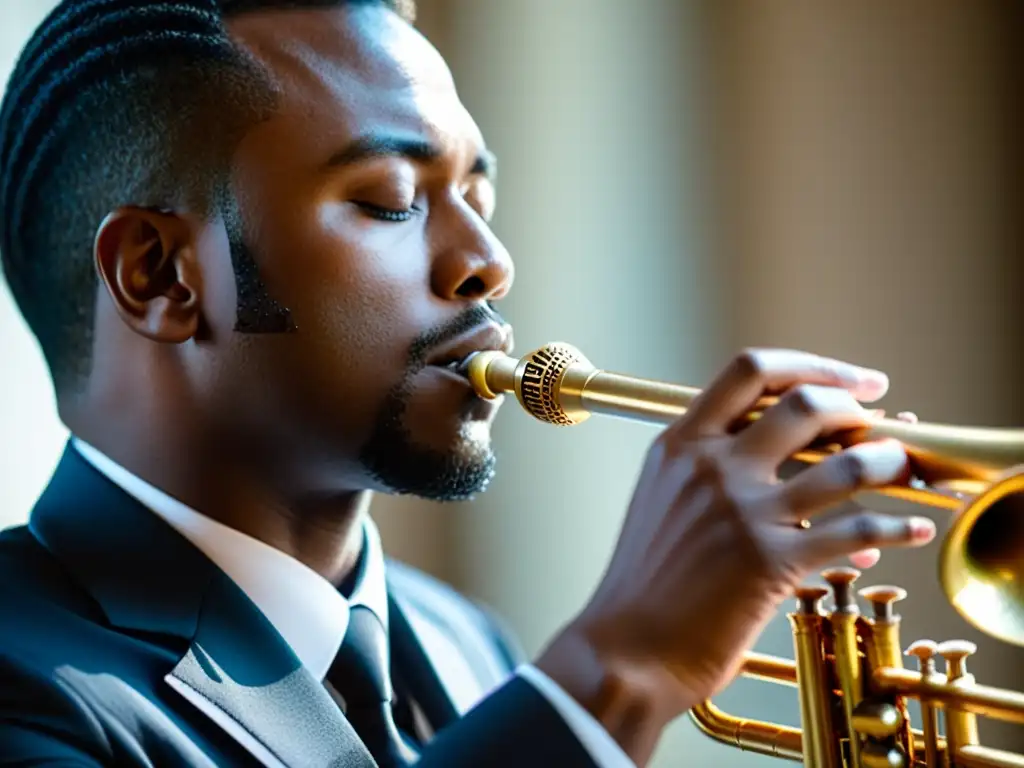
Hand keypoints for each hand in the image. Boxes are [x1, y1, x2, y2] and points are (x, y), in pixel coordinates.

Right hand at [536, 350, 934, 764]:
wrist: (625, 650)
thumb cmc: (643, 584)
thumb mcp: (660, 500)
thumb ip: (704, 465)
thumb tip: (771, 449)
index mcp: (680, 445)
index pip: (750, 371)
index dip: (812, 365)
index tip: (850, 379)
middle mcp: (712, 467)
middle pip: (805, 405)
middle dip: (858, 406)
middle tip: (882, 419)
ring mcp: (743, 512)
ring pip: (845, 465)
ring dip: (889, 462)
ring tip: (903, 468)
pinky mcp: (770, 562)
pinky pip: (855, 531)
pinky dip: (895, 529)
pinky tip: (911, 530)